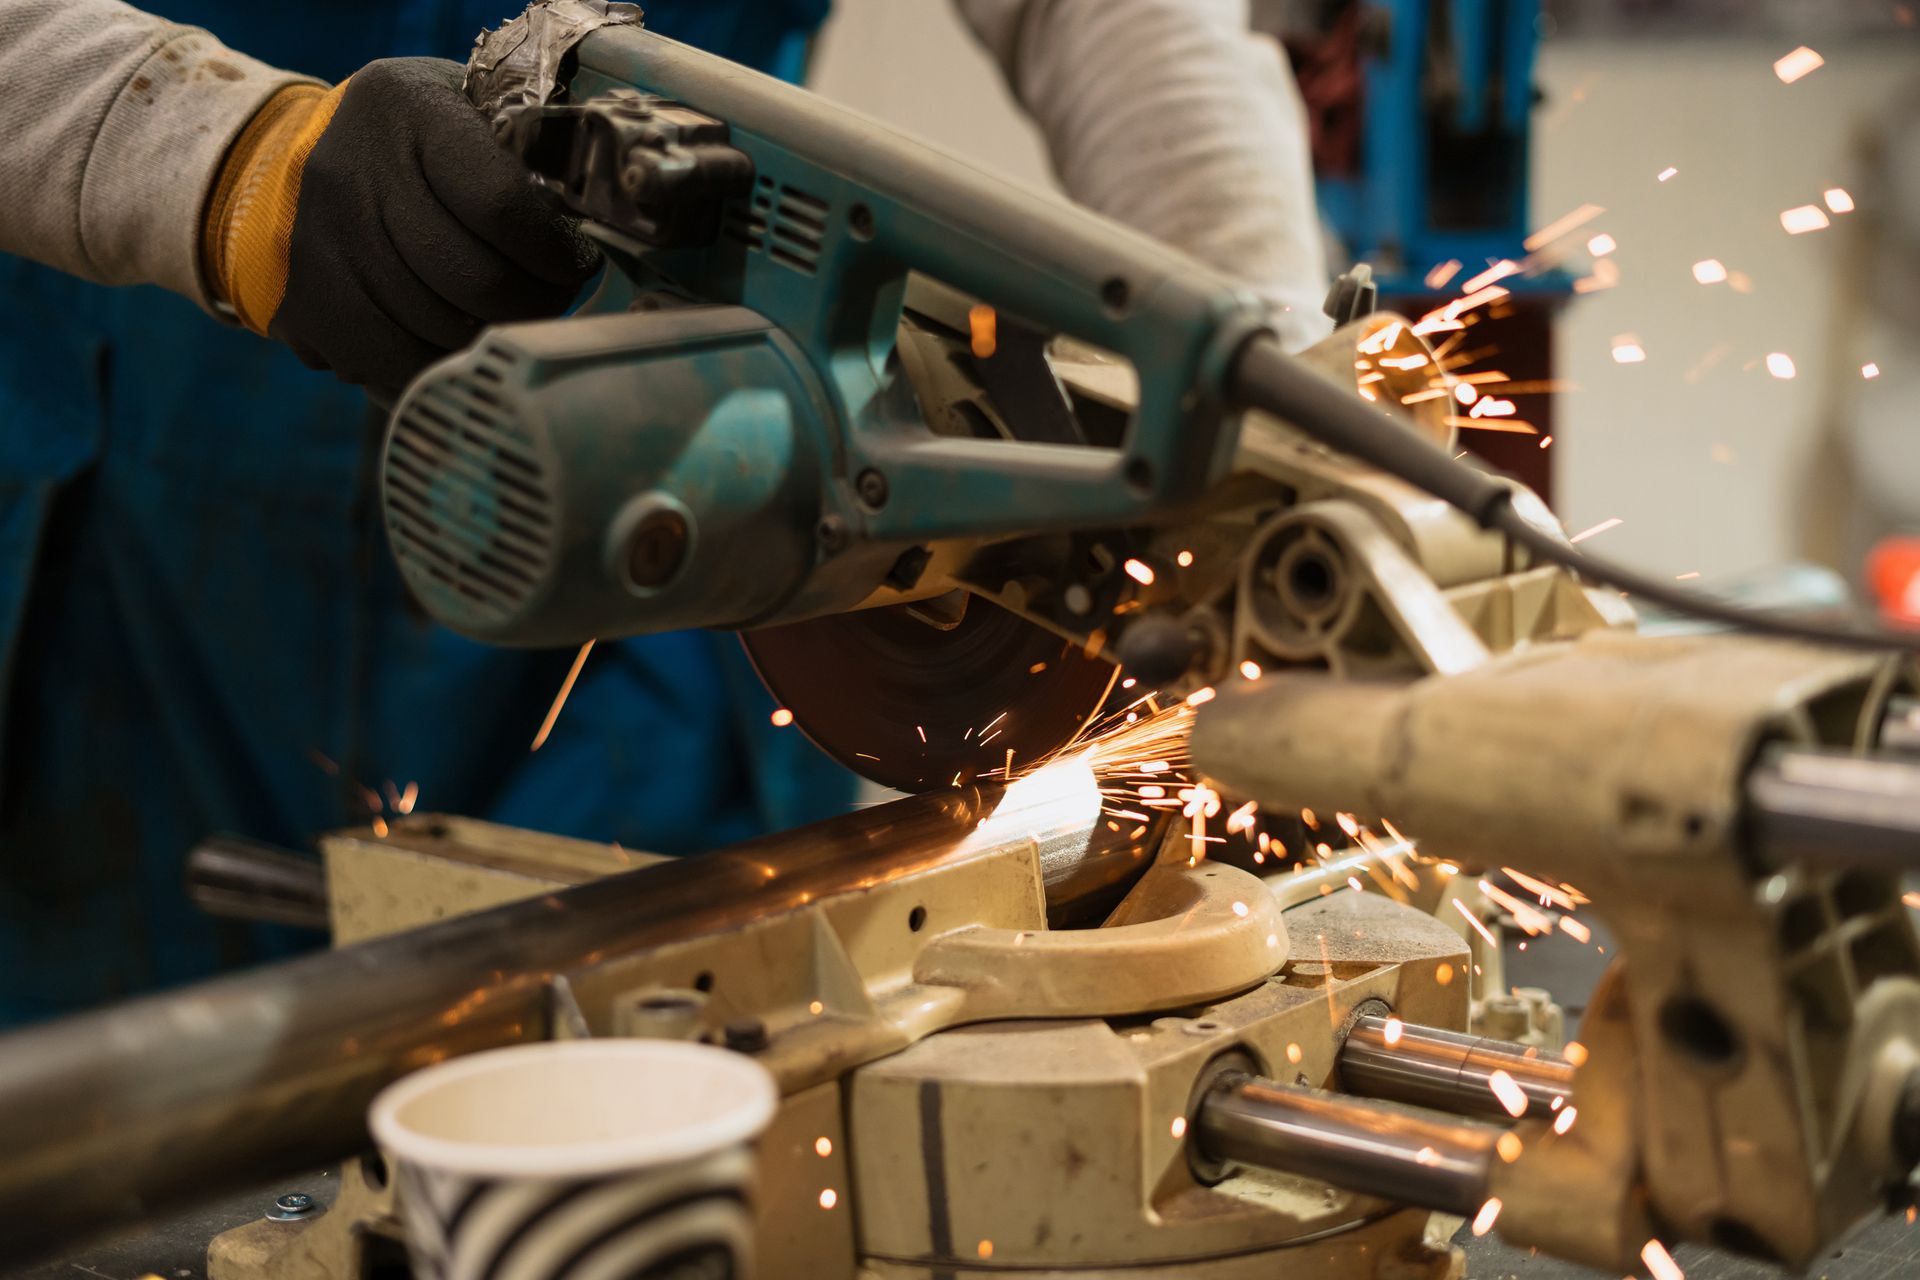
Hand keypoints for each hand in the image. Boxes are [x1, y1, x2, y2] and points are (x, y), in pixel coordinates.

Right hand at [204, 57, 599, 396]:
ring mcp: (321, 241)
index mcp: (409, 110)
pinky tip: (460, 347)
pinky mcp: (306, 301)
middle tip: (551, 298)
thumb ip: (527, 156)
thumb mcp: (470, 111)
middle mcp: (354, 172)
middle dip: (534, 302)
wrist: (299, 156)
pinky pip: (393, 364)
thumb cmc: (422, 139)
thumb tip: (593, 228)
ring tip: (508, 317)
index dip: (554, 252)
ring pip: (440, 329)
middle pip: (474, 279)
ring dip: (492, 337)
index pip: (501, 204)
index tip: (576, 263)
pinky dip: (440, 370)